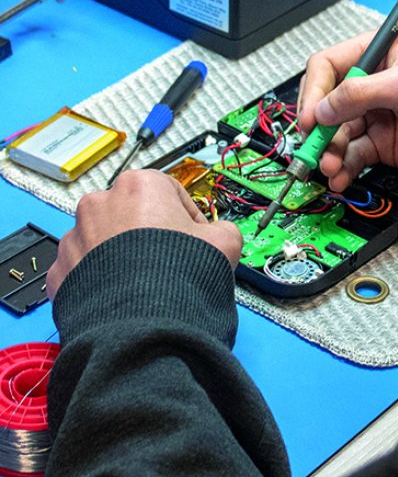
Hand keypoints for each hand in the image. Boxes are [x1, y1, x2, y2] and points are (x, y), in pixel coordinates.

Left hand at [46, 169, 242, 299]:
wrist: (144, 325)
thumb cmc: (179, 277)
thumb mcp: (225, 240)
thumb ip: (220, 228)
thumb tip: (218, 234)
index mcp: (139, 185)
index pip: (169, 192)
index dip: (186, 217)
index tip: (193, 238)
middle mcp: (100, 203)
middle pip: (131, 212)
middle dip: (148, 233)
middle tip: (168, 260)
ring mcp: (75, 237)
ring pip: (103, 239)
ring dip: (120, 255)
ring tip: (143, 282)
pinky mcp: (60, 271)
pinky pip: (84, 269)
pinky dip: (100, 279)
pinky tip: (122, 295)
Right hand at [299, 31, 397, 191]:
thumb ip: (360, 92)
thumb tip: (323, 108)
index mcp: (379, 54)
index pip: (329, 66)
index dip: (315, 91)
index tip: (311, 117)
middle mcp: (373, 83)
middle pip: (327, 103)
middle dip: (318, 127)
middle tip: (313, 147)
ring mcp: (376, 115)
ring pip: (336, 132)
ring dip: (329, 151)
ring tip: (331, 167)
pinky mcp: (382, 143)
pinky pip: (351, 154)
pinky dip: (342, 166)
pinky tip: (341, 175)